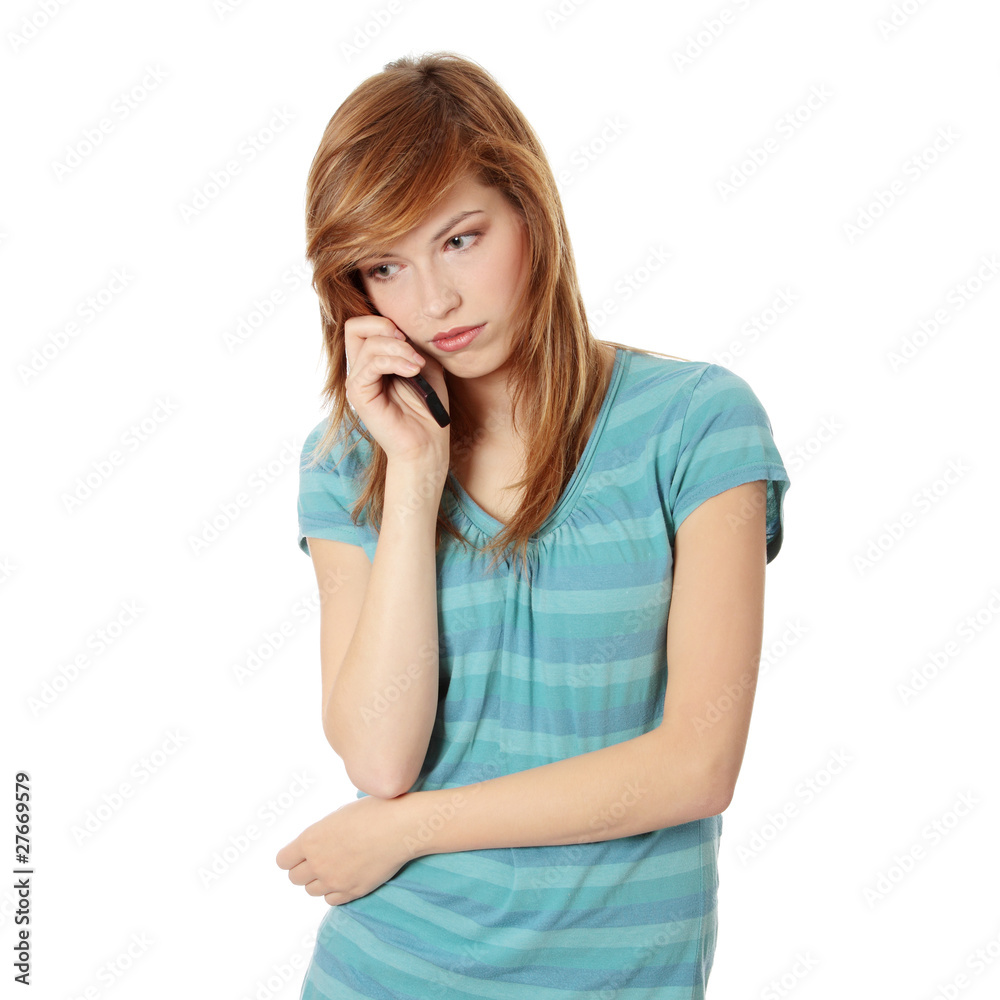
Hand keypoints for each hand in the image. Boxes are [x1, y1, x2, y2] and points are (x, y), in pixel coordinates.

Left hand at [275, 795, 412, 905]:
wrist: (399, 827)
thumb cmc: (372, 812)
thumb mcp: (337, 816)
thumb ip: (320, 835)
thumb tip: (315, 846)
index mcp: (310, 839)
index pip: (283, 861)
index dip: (291, 857)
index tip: (302, 853)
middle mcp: (317, 863)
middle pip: (295, 878)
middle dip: (305, 870)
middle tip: (321, 860)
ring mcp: (334, 880)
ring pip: (312, 890)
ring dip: (320, 881)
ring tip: (336, 866)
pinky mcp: (351, 892)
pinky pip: (331, 900)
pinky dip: (335, 891)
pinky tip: (347, 876)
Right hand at [344, 314, 449, 466]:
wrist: (427, 442)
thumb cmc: (428, 407)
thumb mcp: (424, 364)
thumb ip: (410, 344)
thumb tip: (400, 327)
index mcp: (372, 361)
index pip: (361, 325)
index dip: (383, 321)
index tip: (409, 336)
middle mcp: (360, 370)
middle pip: (355, 327)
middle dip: (386, 327)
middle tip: (411, 347)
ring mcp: (357, 382)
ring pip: (367, 344)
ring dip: (399, 348)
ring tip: (418, 365)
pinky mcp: (359, 395)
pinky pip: (370, 364)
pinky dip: (395, 361)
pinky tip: (413, 371)